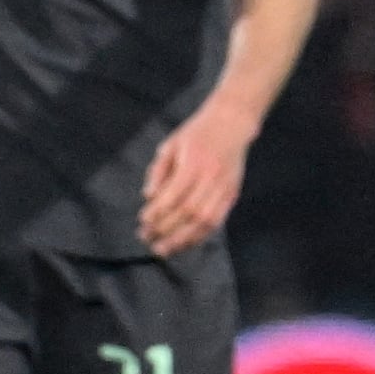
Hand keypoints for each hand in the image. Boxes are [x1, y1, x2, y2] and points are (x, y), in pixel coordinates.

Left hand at [138, 102, 254, 256]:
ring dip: (183, 239)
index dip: (157, 212)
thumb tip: (148, 197)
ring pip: (204, 222)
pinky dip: (200, 235)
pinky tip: (185, 243)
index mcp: (194, 163)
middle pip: (188, 213)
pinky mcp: (232, 195)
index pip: (173, 196)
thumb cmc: (196, 134)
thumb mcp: (170, 145)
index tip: (142, 221)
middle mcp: (211, 178)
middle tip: (146, 238)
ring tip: (164, 249)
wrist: (231, 124)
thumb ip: (158, 172)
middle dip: (165, 229)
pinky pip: (217, 221)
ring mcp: (224, 188)